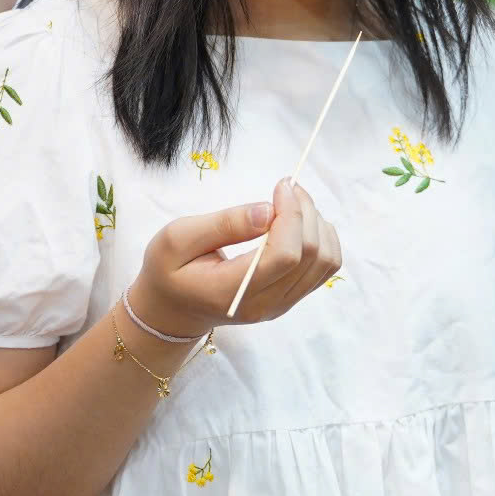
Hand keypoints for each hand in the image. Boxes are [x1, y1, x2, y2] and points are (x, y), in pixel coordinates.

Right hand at [127, 179, 343, 344]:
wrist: (173, 310)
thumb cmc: (169, 270)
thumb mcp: (177, 238)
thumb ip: (223, 224)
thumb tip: (267, 210)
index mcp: (232, 291)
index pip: (285, 256)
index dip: (291, 215)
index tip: (280, 186)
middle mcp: (264, 304)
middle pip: (312, 256)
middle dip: (306, 212)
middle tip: (286, 187)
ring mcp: (281, 305)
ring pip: (325, 262)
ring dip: (317, 224)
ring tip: (290, 204)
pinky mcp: (289, 299)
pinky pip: (324, 269)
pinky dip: (321, 239)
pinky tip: (297, 224)